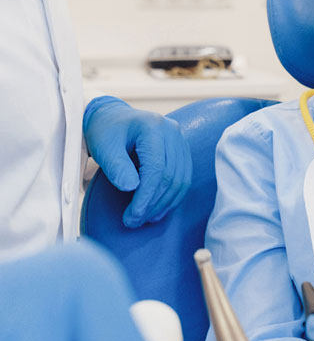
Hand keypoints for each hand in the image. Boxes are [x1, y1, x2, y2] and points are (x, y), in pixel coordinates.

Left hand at [83, 96, 191, 227]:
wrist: (112, 118)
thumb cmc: (105, 132)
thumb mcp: (104, 147)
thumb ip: (116, 167)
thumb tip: (132, 188)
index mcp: (153, 127)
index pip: (157, 169)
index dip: (146, 196)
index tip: (132, 217)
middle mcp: (173, 132)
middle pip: (171, 176)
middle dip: (154, 204)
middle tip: (134, 222)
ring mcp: (180, 141)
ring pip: (181, 180)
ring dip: (165, 204)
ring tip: (145, 218)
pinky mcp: (182, 151)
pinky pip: (183, 178)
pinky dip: (172, 197)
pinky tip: (158, 209)